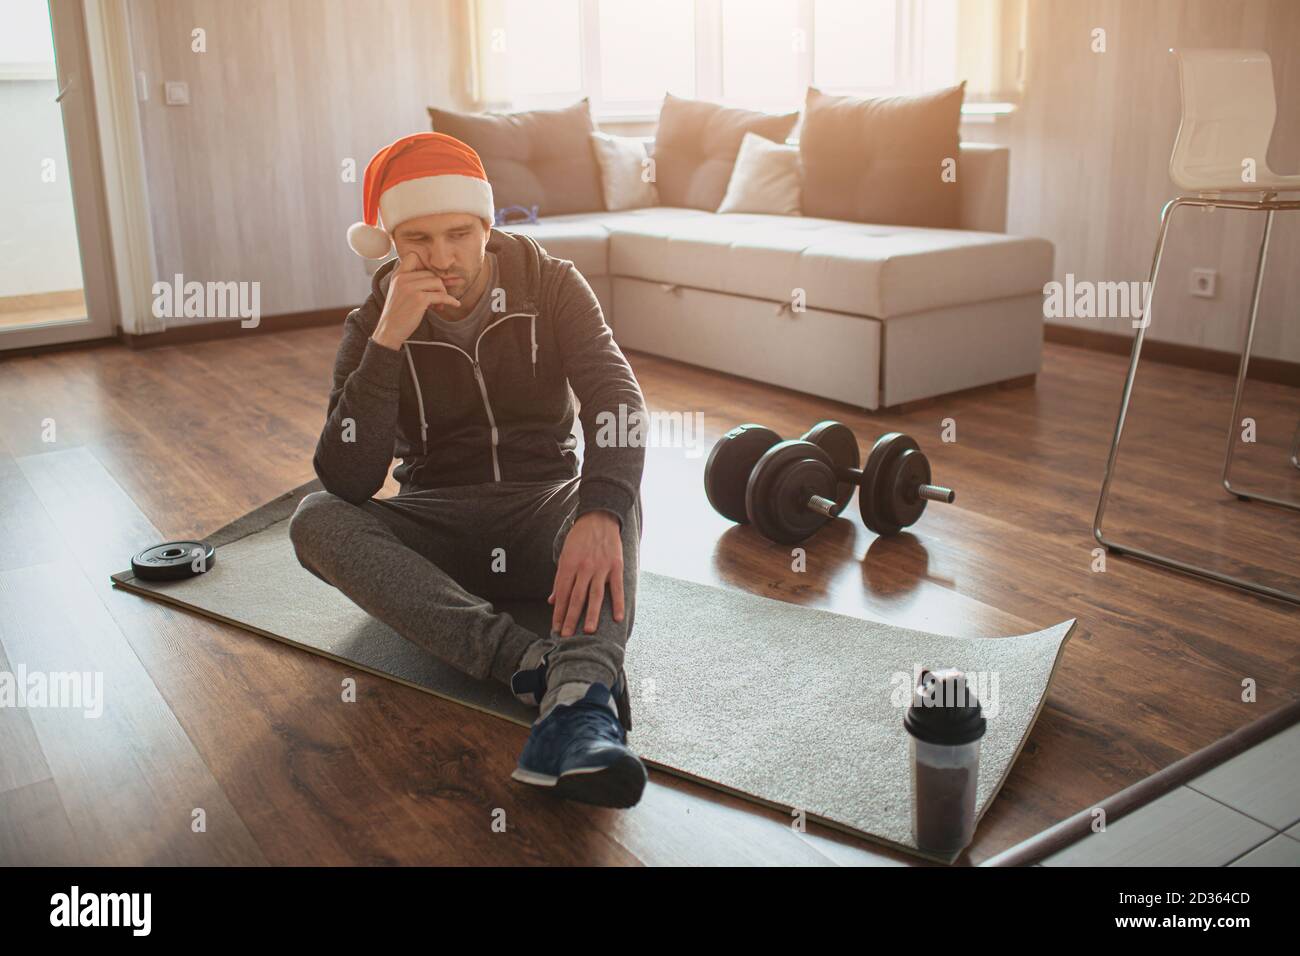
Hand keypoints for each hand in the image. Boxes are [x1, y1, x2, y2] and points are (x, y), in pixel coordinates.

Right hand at [371, 252, 460, 350]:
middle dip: (438, 286)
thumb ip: (413, 283)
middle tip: (439, 299)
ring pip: (437, 283)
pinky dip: (451, 301)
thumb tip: (442, 280)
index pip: (413, 257)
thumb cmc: (398, 313)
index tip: (432, 277)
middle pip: (431, 274)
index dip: (425, 266)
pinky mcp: (419, 299)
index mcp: (398, 275)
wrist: (389, 330)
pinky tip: (455, 304)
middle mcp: (403, 278)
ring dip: (443, 294)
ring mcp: (411, 288)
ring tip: (438, 305)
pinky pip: (441, 296)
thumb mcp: (400, 292)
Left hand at [549, 511, 624, 636]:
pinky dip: (618, 603)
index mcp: (568, 565)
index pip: (562, 594)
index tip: (555, 627)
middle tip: (566, 635)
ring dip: (591, 614)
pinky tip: (617, 618)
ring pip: (595, 595)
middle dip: (570, 618)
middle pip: (576, 597)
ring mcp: (601, 567)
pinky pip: (617, 588)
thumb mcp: (564, 555)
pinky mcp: (615, 566)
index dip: (558, 612)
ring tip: (587, 631)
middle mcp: (583, 568)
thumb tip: (552, 600)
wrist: (599, 518)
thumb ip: (560, 580)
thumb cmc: (579, 537)